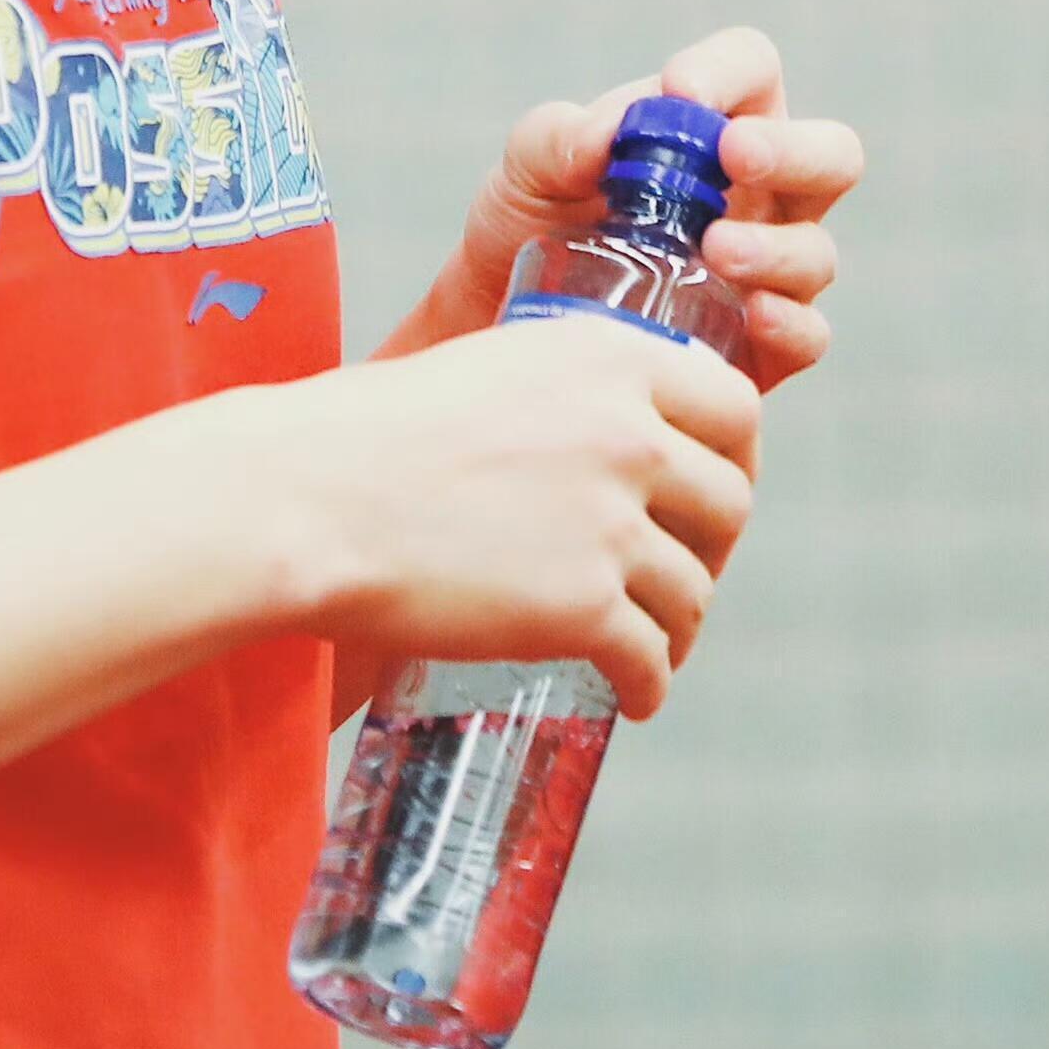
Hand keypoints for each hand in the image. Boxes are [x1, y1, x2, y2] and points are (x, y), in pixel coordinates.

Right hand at [288, 309, 759, 721]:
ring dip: (677, 623)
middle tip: (678, 568)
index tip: (707, 485)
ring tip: (650, 641)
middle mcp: (628, 434)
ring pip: (694, 590)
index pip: (736, 406)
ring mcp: (611, 524)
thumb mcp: (492, 367)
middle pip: (730, 503)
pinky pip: (651, 660)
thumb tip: (611, 434)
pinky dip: (646, 685)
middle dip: (710, 545)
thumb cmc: (373, 430)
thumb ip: (569, 393)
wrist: (312, 497)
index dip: (733, 455)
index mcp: (609, 357)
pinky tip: (629, 692)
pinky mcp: (584, 608)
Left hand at [418, 24, 861, 392]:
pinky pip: (808, 334)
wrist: (511, 323)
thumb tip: (604, 137)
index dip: (729, 70)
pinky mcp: (760, 346)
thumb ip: (557, 136)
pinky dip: (790, 322)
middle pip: (831, 155)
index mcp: (712, 126)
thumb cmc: (532, 222)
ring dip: (775, 246)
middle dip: (794, 150)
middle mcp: (758, 193)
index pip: (753, 69)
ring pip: (817, 251)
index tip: (681, 90)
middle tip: (733, 155)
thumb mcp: (527, 167)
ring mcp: (769, 271)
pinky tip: (752, 314)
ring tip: (714, 250)